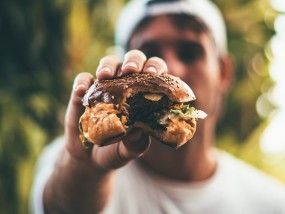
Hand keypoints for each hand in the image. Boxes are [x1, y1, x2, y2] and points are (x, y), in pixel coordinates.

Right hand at [65, 50, 167, 169]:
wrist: (90, 158)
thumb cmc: (118, 149)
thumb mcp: (130, 149)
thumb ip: (136, 143)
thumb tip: (138, 130)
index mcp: (144, 94)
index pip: (154, 74)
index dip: (155, 68)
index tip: (151, 73)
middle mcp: (126, 85)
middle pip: (133, 60)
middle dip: (133, 60)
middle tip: (130, 70)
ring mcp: (105, 86)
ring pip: (109, 63)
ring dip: (108, 65)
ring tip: (105, 75)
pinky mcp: (84, 92)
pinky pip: (83, 80)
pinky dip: (82, 82)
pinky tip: (82, 90)